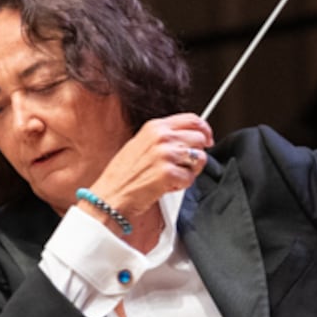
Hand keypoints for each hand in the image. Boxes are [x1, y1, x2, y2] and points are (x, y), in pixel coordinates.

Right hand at [90, 113, 213, 232]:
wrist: (109, 197)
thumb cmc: (121, 176)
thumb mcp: (139, 145)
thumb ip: (163, 138)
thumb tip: (186, 138)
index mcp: (155, 127)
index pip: (192, 119)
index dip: (204, 130)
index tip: (207, 140)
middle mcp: (161, 138)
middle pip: (199, 138)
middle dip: (196, 154)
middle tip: (184, 166)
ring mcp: (165, 155)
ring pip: (199, 158)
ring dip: (190, 171)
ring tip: (172, 177)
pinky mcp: (168, 173)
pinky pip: (190, 178)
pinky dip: (181, 185)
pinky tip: (167, 186)